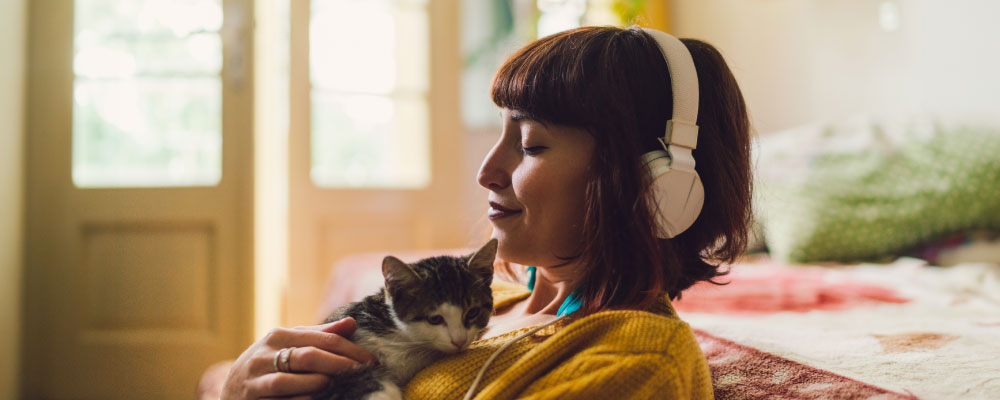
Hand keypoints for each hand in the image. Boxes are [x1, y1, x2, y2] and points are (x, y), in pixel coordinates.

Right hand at [221, 317, 376, 399]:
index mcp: (278, 336)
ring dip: (318, 385)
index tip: (371, 361)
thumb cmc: (269, 366)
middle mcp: (264, 355)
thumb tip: (352, 323)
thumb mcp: (289, 346)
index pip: (321, 339)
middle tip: (362, 373)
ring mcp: (255, 381)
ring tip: (338, 386)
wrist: (231, 393)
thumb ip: (319, 335)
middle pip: (309, 357)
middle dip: (339, 365)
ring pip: (291, 382)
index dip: (350, 350)